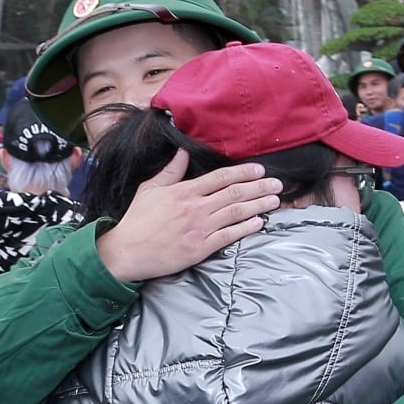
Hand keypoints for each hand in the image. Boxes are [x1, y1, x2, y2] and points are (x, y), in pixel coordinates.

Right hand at [97, 149, 281, 281]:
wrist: (126, 251)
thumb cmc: (137, 221)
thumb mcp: (150, 189)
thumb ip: (170, 171)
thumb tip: (182, 152)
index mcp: (184, 191)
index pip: (220, 177)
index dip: (243, 172)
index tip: (259, 169)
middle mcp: (195, 207)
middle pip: (234, 193)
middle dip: (259, 187)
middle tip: (277, 184)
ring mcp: (199, 228)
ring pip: (236, 213)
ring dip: (258, 205)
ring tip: (274, 200)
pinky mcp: (200, 248)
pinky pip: (229, 236)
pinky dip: (246, 228)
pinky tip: (259, 223)